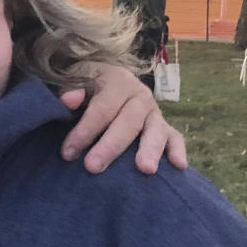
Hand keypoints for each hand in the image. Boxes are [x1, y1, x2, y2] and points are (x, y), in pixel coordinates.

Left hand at [58, 63, 186, 174]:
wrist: (105, 76)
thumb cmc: (86, 83)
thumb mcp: (75, 79)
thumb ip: (71, 89)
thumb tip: (69, 100)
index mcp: (117, 81)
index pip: (102, 108)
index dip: (84, 131)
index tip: (68, 153)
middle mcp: (139, 95)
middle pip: (127, 122)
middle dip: (110, 146)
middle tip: (93, 167)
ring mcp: (154, 111)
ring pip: (155, 130)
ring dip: (150, 150)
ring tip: (145, 170)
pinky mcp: (164, 125)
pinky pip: (175, 137)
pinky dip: (178, 150)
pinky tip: (179, 166)